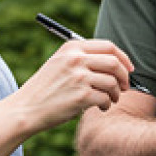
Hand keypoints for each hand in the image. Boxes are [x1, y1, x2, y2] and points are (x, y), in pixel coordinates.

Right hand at [11, 39, 136, 131]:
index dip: (123, 58)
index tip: (129, 69)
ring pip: (112, 83)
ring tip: (109, 101)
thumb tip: (116, 64)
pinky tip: (100, 108)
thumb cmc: (45, 89)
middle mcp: (76, 59)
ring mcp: (79, 77)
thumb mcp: (59, 64)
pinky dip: (107, 105)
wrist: (26, 109)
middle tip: (124, 88)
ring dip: (116, 94)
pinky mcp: (81, 96)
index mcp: (72, 48)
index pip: (108, 46)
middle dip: (124, 77)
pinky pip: (106, 99)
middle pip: (114, 63)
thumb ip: (82, 59)